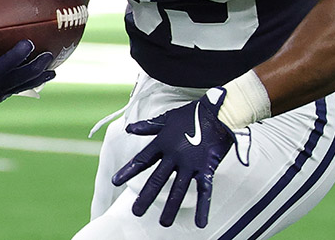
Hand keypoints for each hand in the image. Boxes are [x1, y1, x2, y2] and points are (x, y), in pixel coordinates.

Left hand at [112, 87, 235, 228]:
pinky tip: (200, 223)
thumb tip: (130, 129)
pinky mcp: (207, 169)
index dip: (128, 171)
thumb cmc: (193, 114)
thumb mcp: (167, 118)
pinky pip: (205, 192)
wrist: (219, 112)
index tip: (115, 182)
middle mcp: (174, 156)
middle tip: (136, 212)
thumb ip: (149, 127)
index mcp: (162, 143)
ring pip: (178, 190)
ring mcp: (190, 164)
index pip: (141, 160)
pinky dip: (203, 208)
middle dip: (146, 197)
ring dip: (171, 208)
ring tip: (164, 223)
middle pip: (157, 180)